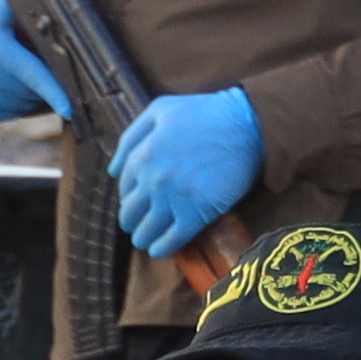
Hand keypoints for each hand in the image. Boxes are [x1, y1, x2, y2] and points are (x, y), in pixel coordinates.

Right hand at [0, 0, 63, 126]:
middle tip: (33, 63)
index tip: (70, 109)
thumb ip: (32, 19)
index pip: (34, 76)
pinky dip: (15, 103)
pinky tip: (4, 83)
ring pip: (24, 107)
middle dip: (42, 83)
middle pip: (33, 93)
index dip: (55, 93)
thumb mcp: (3, 10)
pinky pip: (9, 114)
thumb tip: (68, 33)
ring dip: (30, 95)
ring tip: (15, 71)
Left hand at [112, 87, 266, 262]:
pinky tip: (159, 249)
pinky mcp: (196, 215)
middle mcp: (152, 181)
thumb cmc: (205, 113)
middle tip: (139, 221)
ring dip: (143, 237)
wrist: (247, 127)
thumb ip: (131, 137)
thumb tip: (113, 170)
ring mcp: (173, 200)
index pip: (124, 187)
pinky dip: (162, 248)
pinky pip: (171, 241)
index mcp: (142, 156)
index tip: (136, 199)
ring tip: (147, 238)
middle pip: (129, 213)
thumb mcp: (161, 110)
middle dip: (131, 219)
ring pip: (146, 231)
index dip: (129, 195)